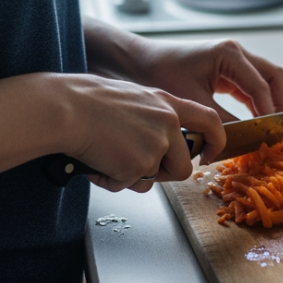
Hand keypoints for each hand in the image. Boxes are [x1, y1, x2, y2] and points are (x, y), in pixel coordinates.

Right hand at [56, 74, 226, 192]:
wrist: (66, 109)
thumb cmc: (88, 100)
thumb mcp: (132, 97)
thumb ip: (152, 117)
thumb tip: (158, 143)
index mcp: (167, 102)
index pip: (210, 121)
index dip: (216, 141)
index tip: (208, 154)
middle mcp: (167, 122)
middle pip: (184, 164)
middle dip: (162, 173)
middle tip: (135, 165)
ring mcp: (156, 144)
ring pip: (155, 179)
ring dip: (134, 176)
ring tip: (110, 158)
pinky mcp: (139, 164)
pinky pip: (130, 184)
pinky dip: (112, 179)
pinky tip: (98, 162)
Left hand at [127, 39, 282, 121]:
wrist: (139, 62)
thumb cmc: (161, 75)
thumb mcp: (194, 103)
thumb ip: (223, 122)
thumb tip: (245, 140)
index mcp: (229, 54)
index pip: (261, 87)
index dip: (270, 113)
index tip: (272, 135)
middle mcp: (235, 52)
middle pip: (272, 76)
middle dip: (279, 103)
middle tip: (279, 130)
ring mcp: (232, 58)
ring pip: (265, 79)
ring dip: (270, 102)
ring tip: (270, 128)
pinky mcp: (226, 68)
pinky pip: (250, 84)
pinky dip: (256, 101)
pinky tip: (255, 121)